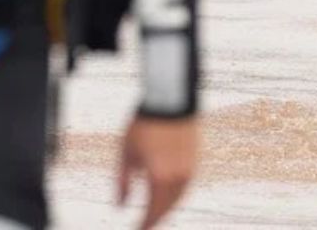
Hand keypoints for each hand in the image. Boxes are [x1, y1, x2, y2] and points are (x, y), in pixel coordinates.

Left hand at [118, 114, 197, 228]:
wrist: (171, 99)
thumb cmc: (145, 124)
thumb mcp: (126, 154)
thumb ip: (123, 183)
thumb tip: (120, 205)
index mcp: (159, 177)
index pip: (151, 212)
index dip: (143, 225)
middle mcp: (178, 177)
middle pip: (167, 209)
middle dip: (155, 220)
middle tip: (144, 226)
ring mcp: (189, 168)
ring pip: (178, 199)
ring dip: (166, 209)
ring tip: (154, 214)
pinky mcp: (195, 160)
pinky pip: (185, 187)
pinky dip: (175, 196)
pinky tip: (167, 195)